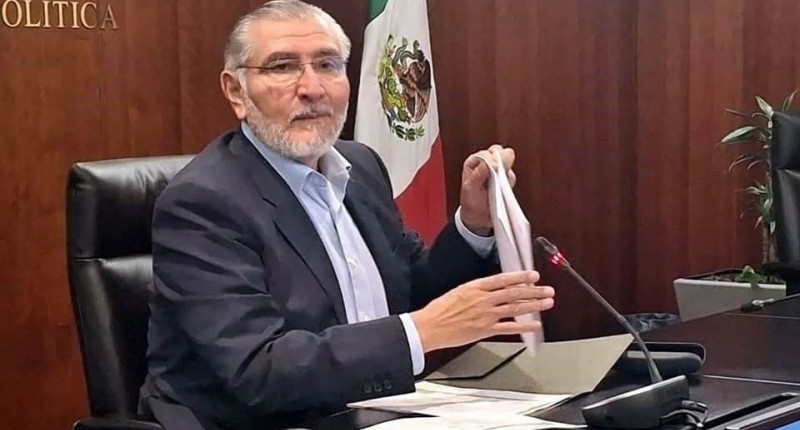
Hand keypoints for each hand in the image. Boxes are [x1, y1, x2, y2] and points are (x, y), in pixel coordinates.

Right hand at [410, 271, 554, 352]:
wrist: (429, 327)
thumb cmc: (440, 310)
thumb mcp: (458, 291)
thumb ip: (477, 290)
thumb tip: (493, 289)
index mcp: (475, 287)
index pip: (503, 279)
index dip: (520, 277)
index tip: (533, 275)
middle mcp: (483, 300)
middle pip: (513, 293)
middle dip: (533, 291)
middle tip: (547, 289)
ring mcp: (485, 315)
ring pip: (514, 309)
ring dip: (533, 305)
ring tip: (547, 302)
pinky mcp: (484, 330)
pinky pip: (508, 328)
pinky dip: (523, 327)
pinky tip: (535, 325)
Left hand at [460, 145, 515, 235]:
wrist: (479, 218)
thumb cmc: (471, 202)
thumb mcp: (469, 189)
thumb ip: (478, 174)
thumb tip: (490, 163)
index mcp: (474, 162)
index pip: (486, 153)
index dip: (491, 159)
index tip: (494, 167)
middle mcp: (485, 163)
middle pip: (498, 151)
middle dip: (501, 160)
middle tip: (500, 173)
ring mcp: (496, 170)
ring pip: (507, 161)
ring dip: (505, 171)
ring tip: (498, 184)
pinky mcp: (505, 178)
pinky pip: (512, 175)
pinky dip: (509, 181)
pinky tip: (502, 188)